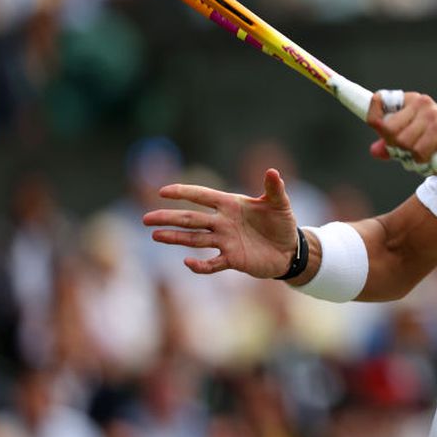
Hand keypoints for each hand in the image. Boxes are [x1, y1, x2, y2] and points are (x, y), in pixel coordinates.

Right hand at [143, 168, 297, 277]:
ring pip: (195, 239)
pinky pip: (212, 263)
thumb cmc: (282, 223)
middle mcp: (223, 222)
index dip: (184, 192)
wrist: (290, 250)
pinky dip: (200, 265)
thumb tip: (272, 171)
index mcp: (231, 205)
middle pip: (191, 218)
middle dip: (169, 217)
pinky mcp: (232, 259)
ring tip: (155, 235)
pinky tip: (187, 263)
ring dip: (175, 237)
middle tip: (147, 218)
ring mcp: (225, 241)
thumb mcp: (280, 204)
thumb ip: (274, 189)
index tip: (163, 191)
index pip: (202, 196)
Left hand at [367, 91, 436, 176]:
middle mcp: (422, 103)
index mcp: (412, 101)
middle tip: (411, 152)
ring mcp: (432, 115)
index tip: (378, 128)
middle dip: (395, 146)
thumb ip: (393, 145)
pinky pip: (418, 151)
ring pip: (402, 141)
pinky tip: (434, 158)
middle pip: (388, 129)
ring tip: (425, 155)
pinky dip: (423, 161)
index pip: (380, 103)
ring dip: (411, 156)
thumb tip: (374, 150)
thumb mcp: (414, 143)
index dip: (373, 115)